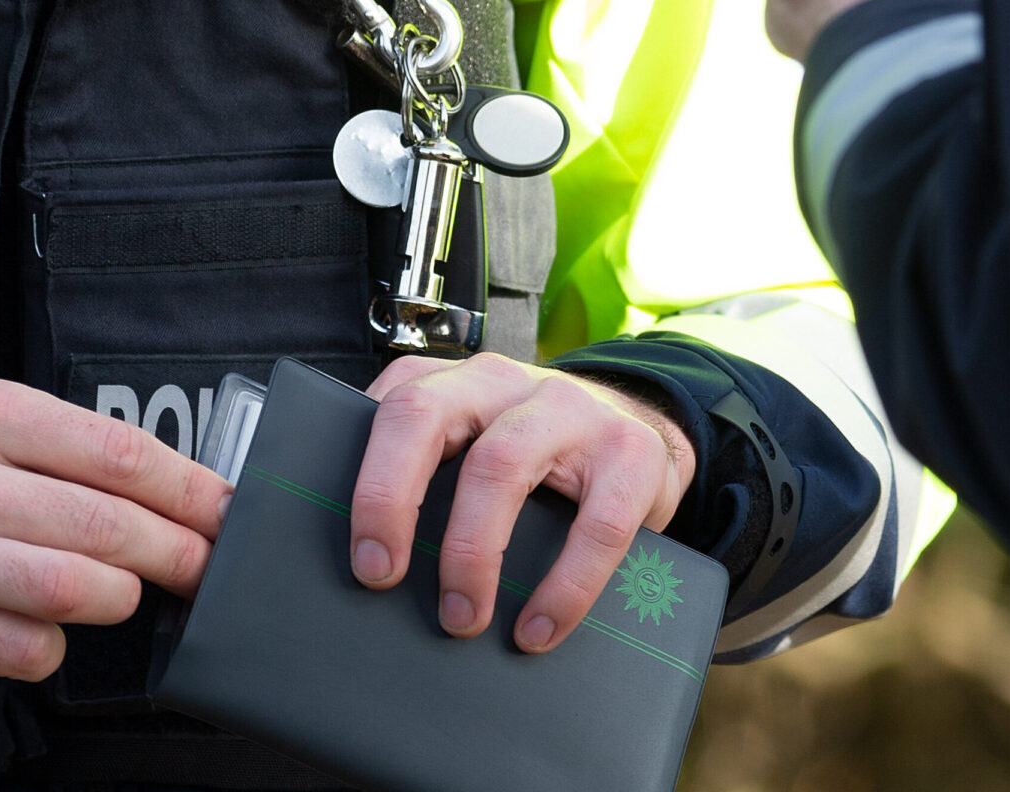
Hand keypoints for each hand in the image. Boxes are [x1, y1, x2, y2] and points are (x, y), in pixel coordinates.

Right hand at [0, 376, 230, 681]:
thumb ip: (60, 447)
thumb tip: (172, 489)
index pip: (119, 454)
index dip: (191, 491)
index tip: (228, 514)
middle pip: (110, 527)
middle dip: (179, 555)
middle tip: (204, 568)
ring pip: (77, 592)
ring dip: (118, 601)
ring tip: (116, 594)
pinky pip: (26, 648)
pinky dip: (54, 646)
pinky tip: (41, 625)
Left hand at [347, 353, 695, 654]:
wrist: (646, 434)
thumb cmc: (542, 456)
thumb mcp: (482, 443)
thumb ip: (432, 473)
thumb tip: (373, 564)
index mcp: (458, 382)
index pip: (395, 409)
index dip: (368, 483)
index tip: (363, 558)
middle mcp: (506, 382)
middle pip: (427, 417)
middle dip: (391, 498)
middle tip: (382, 576)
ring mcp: (572, 409)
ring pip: (500, 464)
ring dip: (470, 551)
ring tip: (461, 616)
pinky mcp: (631, 453)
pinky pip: (593, 526)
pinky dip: (562, 588)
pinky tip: (537, 628)